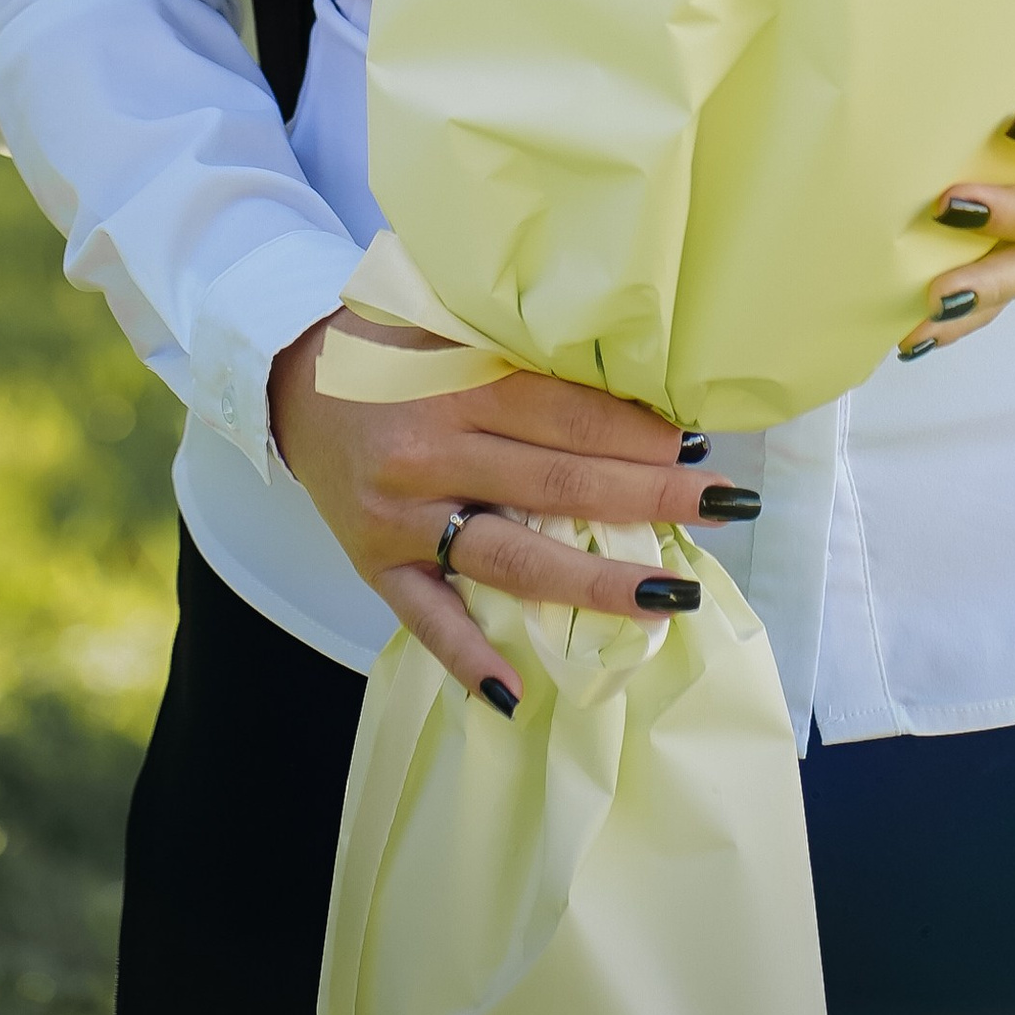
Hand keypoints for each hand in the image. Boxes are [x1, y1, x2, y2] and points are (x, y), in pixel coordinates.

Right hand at [269, 315, 752, 713]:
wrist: (290, 380)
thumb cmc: (391, 345)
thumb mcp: (454, 323)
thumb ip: (525, 351)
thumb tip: (629, 382)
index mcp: (455, 383)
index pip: (565, 415)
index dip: (636, 433)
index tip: (698, 447)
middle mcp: (431, 452)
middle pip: (556, 484)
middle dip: (648, 497)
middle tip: (725, 506)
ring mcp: (402, 517)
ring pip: (510, 558)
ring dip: (593, 582)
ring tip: (666, 598)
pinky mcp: (375, 565)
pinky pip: (426, 618)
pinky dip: (467, 656)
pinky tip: (516, 691)